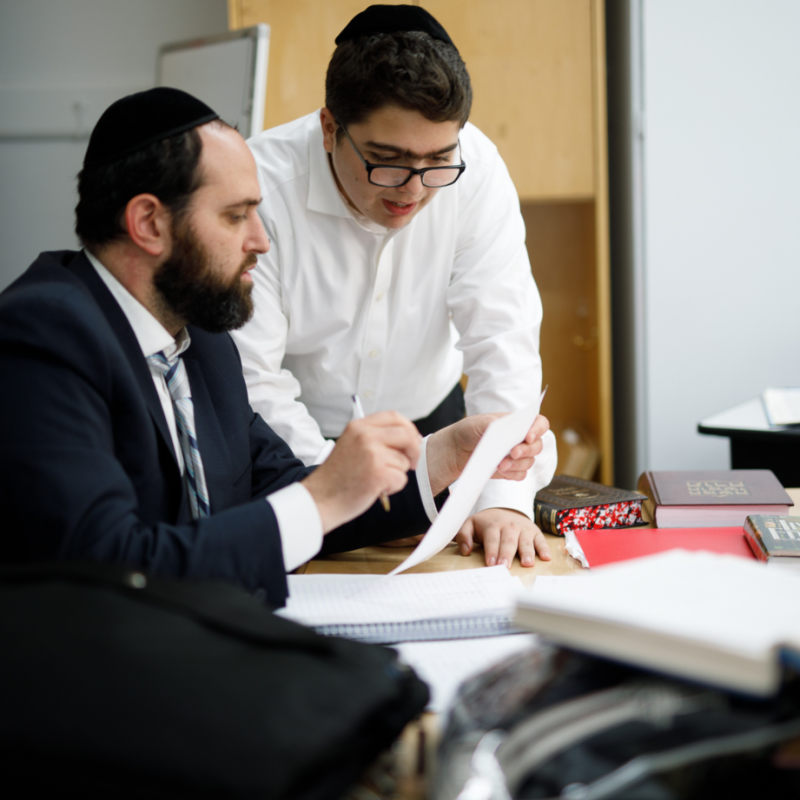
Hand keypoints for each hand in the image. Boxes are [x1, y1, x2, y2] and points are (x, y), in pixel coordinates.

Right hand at [301, 411, 421, 532]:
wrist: (321, 499)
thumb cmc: (338, 477)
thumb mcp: (352, 445)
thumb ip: (375, 437)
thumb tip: (409, 437)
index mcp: (359, 427)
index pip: (394, 417)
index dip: (409, 429)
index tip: (412, 441)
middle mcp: (365, 436)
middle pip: (406, 435)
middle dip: (414, 450)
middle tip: (411, 464)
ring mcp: (371, 454)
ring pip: (404, 460)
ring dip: (397, 474)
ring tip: (376, 480)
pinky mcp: (377, 473)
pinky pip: (401, 478)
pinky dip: (393, 487)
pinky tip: (376, 489)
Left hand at [426, 413, 549, 495]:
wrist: (456, 449)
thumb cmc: (470, 430)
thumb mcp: (480, 422)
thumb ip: (496, 425)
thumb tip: (510, 432)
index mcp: (517, 423)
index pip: (539, 423)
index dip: (538, 430)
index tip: (528, 437)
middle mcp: (521, 439)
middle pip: (537, 446)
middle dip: (526, 451)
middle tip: (513, 453)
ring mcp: (517, 456)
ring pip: (529, 462)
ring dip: (517, 465)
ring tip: (500, 465)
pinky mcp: (511, 470)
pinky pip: (521, 475)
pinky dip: (513, 474)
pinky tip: (501, 471)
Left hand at [456, 508, 550, 567]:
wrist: (504, 509)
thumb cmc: (486, 523)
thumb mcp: (470, 524)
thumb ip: (463, 536)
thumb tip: (465, 550)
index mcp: (493, 525)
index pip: (492, 539)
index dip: (491, 551)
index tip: (491, 563)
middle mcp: (509, 526)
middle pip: (508, 541)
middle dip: (507, 554)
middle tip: (505, 567)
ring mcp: (523, 529)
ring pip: (525, 541)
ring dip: (527, 552)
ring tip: (527, 563)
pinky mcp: (534, 532)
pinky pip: (540, 540)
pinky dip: (544, 548)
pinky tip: (546, 558)